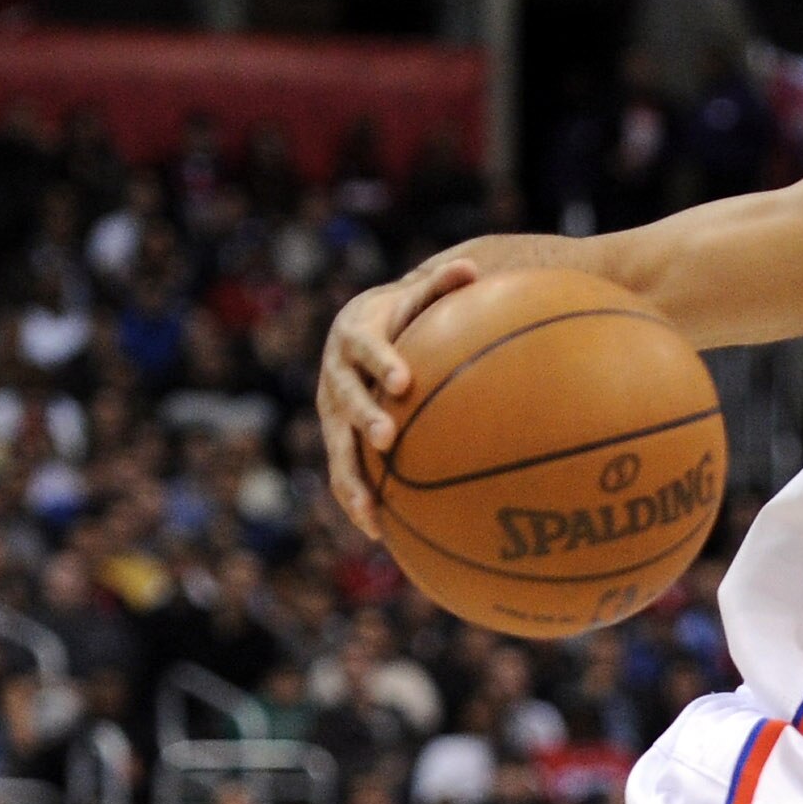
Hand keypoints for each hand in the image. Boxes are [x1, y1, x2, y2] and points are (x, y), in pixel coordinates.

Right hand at [317, 258, 479, 537]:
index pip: (364, 347)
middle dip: (363, 419)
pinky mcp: (336, 438)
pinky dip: (357, 501)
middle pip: (343, 399)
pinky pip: (343, 473)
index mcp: (352, 336)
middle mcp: (333, 375)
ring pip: (335, 447)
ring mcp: (330, 411)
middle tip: (387, 438)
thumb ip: (441, 286)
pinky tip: (379, 534)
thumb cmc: (400, 314)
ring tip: (370, 511)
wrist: (356, 332)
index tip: (402, 381)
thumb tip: (472, 268)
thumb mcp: (417, 296)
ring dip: (351, 479)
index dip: (380, 363)